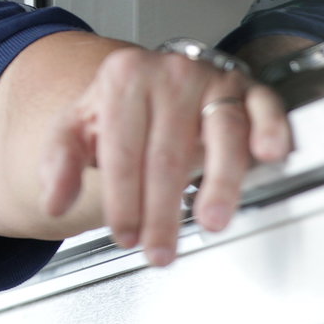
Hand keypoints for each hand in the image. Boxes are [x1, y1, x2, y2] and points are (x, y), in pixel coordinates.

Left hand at [38, 45, 291, 265]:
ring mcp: (212, 80)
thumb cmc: (117, 109)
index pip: (122, 151)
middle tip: (160, 250)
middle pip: (166, 154)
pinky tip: (266, 155)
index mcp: (123, 79)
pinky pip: (264, 108)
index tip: (125, 235)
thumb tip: (53, 200)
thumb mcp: (77, 126)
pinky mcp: (248, 88)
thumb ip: (60, 162)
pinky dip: (269, 130)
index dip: (122, 200)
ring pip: (220, 135)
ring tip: (210, 221)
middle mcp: (169, 74)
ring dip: (219, 184)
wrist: (149, 77)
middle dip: (163, 211)